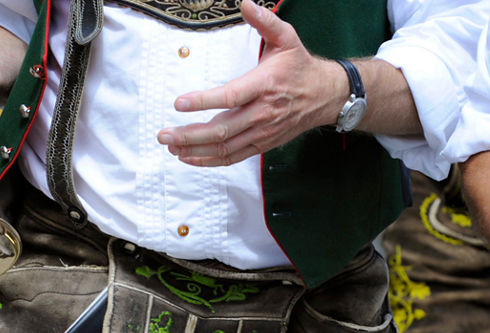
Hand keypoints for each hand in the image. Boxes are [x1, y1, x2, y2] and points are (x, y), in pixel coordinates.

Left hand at [156, 0, 342, 166]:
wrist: (325, 96)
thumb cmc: (300, 66)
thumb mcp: (287, 38)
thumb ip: (265, 21)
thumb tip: (246, 4)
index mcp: (265, 85)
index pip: (230, 97)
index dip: (204, 101)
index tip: (179, 103)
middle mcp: (262, 113)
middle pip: (222, 130)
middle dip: (190, 134)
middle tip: (164, 134)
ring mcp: (262, 133)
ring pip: (224, 148)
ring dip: (195, 150)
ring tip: (171, 146)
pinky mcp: (262, 144)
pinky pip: (233, 157)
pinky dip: (210, 160)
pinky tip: (190, 157)